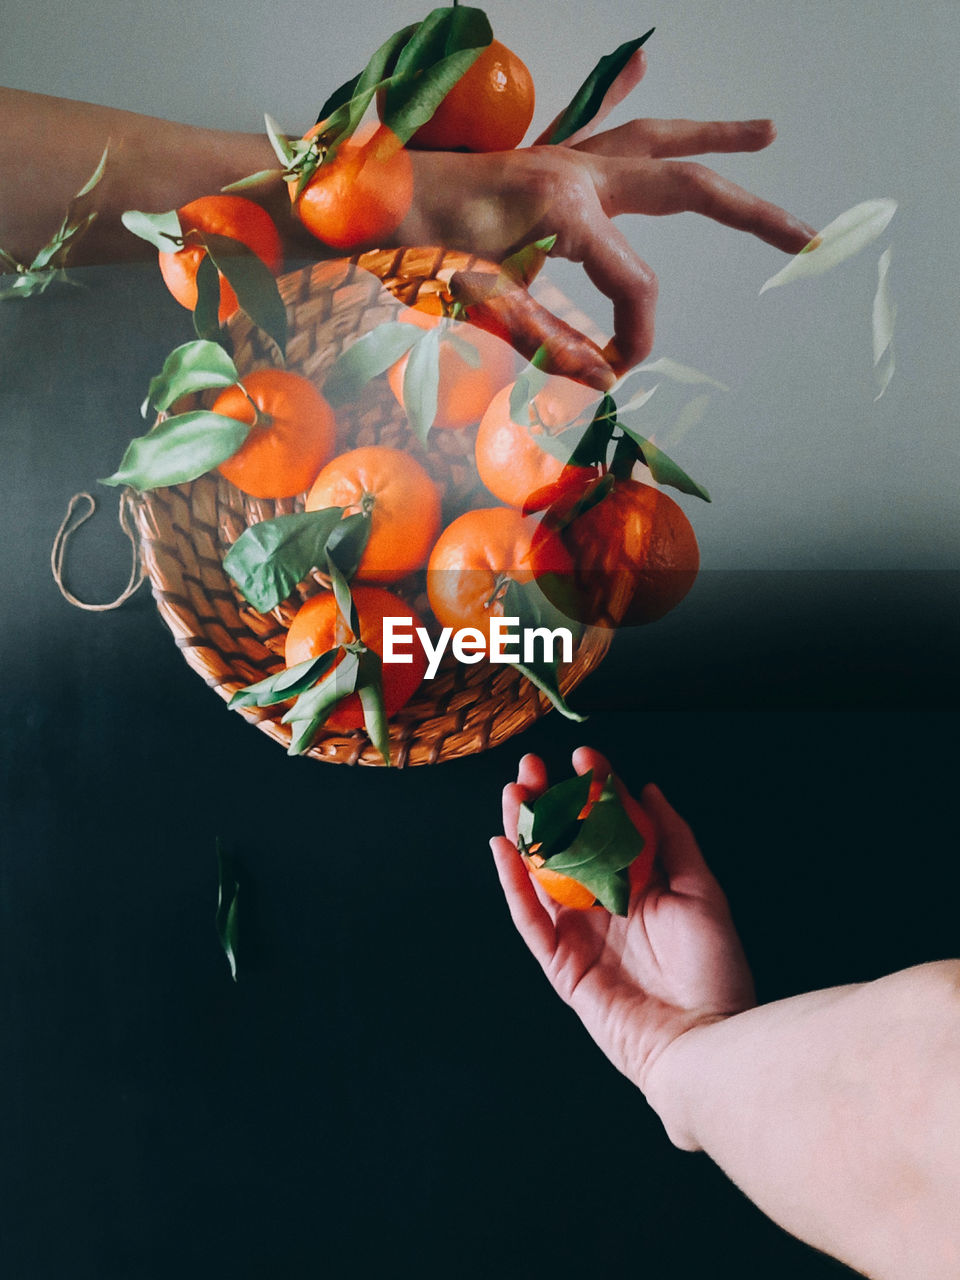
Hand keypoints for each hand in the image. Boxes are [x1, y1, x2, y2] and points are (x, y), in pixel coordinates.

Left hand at [397, 49, 816, 375]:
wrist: (357, 200)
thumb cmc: (407, 250)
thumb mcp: (476, 305)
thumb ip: (548, 344)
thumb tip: (607, 382)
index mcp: (564, 206)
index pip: (635, 282)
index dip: (637, 334)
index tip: (619, 370)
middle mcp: (575, 170)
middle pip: (685, 184)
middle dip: (751, 214)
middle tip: (806, 236)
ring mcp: (561, 158)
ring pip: (656, 140)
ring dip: (714, 139)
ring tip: (766, 134)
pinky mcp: (541, 162)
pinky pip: (597, 123)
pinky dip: (628, 96)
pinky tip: (645, 62)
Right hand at [491, 747, 755, 1099]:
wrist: (705, 1038)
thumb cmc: (714, 968)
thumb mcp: (701, 890)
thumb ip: (673, 838)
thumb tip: (649, 789)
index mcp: (638, 886)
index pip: (606, 827)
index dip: (592, 791)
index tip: (582, 756)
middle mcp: (604, 905)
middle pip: (565, 845)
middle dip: (547, 804)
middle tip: (532, 766)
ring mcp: (580, 934)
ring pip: (539, 875)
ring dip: (524, 833)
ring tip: (515, 793)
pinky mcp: (561, 964)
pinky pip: (530, 919)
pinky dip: (513, 885)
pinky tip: (504, 849)